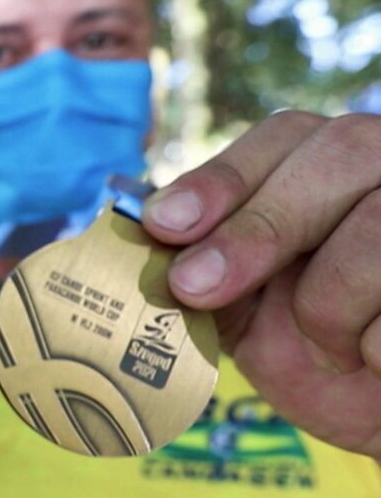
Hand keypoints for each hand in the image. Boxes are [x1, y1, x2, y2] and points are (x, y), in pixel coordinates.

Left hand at [143, 110, 380, 459]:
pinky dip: (379, 349)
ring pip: (377, 228)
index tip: (164, 225)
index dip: (223, 176)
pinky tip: (380, 363)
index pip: (286, 134)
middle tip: (195, 288)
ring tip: (331, 348)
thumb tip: (141, 240)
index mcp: (340, 164)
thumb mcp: (249, 313)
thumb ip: (206, 268)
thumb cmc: (323, 357)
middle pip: (339, 152)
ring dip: (329, 306)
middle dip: (256, 226)